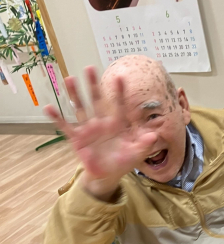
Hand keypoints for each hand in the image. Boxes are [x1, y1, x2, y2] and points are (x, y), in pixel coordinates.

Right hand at [44, 66, 156, 200]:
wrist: (107, 175)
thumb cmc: (122, 162)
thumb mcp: (136, 154)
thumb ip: (144, 144)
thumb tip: (154, 135)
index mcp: (117, 124)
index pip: (118, 105)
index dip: (119, 92)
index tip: (119, 77)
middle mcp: (101, 122)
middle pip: (97, 100)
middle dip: (93, 85)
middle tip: (89, 68)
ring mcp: (88, 129)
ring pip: (81, 108)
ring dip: (75, 94)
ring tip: (69, 79)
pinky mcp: (77, 138)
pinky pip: (66, 126)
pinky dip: (57, 118)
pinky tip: (48, 107)